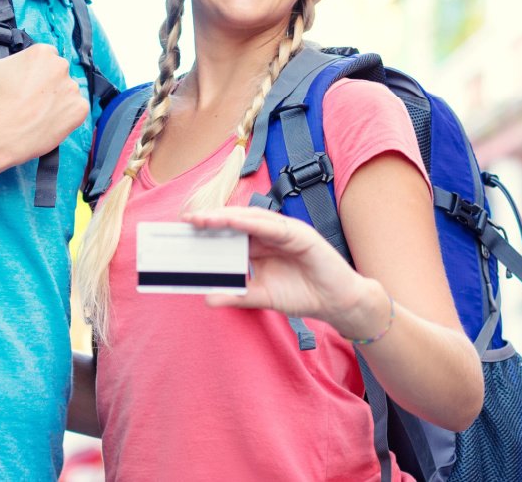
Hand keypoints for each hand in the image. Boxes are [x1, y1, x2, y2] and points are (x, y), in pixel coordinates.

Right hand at [0, 44, 87, 166]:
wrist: (0, 133)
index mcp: (42, 52)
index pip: (44, 56)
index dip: (34, 70)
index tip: (26, 82)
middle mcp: (61, 66)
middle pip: (57, 73)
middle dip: (46, 84)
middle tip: (31, 99)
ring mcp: (73, 89)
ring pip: (67, 92)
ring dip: (56, 100)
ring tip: (38, 113)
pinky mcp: (79, 110)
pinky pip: (76, 111)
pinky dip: (66, 116)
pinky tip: (49, 122)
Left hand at [182, 207, 389, 340]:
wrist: (337, 303)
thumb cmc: (303, 295)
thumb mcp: (262, 297)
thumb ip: (237, 295)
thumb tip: (207, 297)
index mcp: (261, 247)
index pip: (231, 235)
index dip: (209, 232)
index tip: (184, 232)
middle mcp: (271, 236)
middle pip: (237, 223)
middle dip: (212, 221)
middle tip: (187, 222)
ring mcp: (286, 232)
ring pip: (252, 220)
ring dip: (228, 218)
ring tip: (205, 220)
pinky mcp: (301, 234)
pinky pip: (274, 226)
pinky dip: (254, 223)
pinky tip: (235, 222)